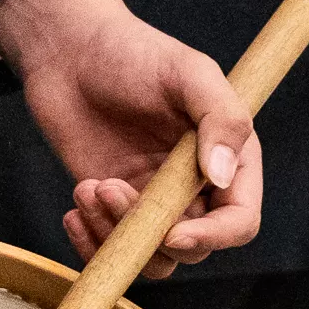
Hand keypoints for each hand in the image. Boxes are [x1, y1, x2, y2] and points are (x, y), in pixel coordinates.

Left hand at [0, 0, 259, 279]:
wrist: (69, 51)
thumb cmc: (132, 51)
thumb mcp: (188, 72)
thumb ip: (220, 117)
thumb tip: (224, 173)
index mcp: (228, 158)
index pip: (239, 221)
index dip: (213, 236)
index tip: (173, 233)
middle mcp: (196, 187)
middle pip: (193, 248)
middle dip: (150, 231)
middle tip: (111, 187)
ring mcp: (154, 201)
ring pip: (151, 257)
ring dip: (116, 235)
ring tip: (90, 188)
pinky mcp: (114, 207)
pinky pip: (114, 250)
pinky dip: (92, 243)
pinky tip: (75, 207)